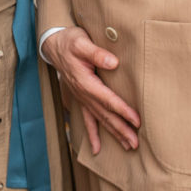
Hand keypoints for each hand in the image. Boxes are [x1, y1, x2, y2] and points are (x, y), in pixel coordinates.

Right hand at [43, 27, 139, 153]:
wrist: (54, 45)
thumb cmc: (70, 41)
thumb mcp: (81, 43)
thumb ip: (97, 53)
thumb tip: (114, 63)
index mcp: (85, 82)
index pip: (107, 99)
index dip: (122, 111)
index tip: (136, 121)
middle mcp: (83, 94)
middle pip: (105, 115)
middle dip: (120, 130)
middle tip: (135, 143)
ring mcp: (81, 98)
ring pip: (99, 120)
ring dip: (113, 133)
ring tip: (127, 146)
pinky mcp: (81, 98)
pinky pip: (87, 120)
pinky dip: (92, 135)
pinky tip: (97, 149)